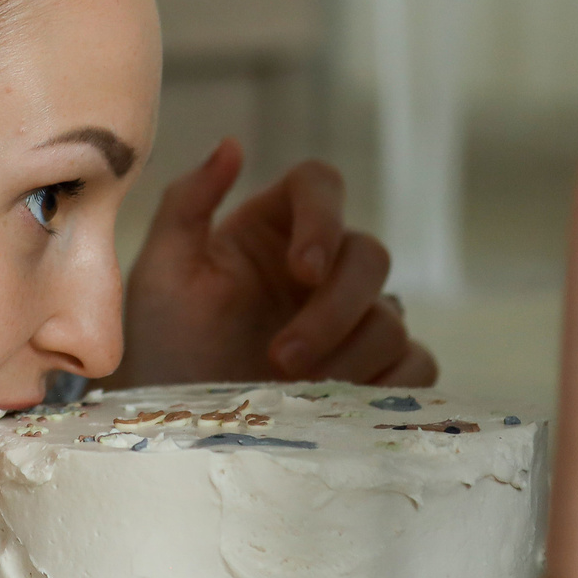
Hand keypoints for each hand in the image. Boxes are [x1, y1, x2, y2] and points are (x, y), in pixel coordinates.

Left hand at [119, 138, 436, 386]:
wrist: (175, 433)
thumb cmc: (161, 350)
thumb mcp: (161, 275)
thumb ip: (187, 204)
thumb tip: (233, 144)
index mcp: (271, 230)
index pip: (320, 185)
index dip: (324, 217)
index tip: (303, 269)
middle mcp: (320, 270)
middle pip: (369, 255)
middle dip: (332, 309)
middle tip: (282, 358)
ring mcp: (352, 323)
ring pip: (392, 317)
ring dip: (348, 357)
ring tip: (294, 394)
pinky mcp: (376, 375)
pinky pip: (416, 366)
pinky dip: (389, 385)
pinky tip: (342, 406)